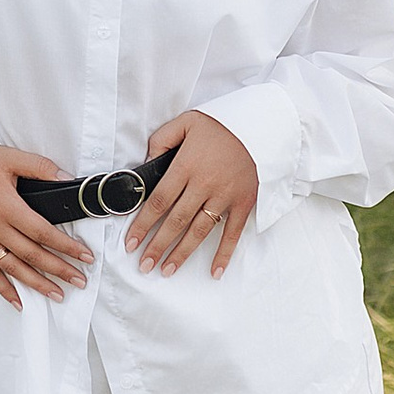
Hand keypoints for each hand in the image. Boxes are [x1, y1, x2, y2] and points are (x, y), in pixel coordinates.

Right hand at [0, 139, 90, 306]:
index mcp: (8, 207)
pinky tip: (17, 301)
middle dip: (60, 269)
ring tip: (57, 294)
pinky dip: (3, 289)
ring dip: (37, 284)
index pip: (44, 233)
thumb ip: (40, 168)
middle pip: (33, 255)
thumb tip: (65, 178)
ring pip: (14, 268)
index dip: (67, 246)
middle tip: (80, 280)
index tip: (85, 256)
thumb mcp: (9, 157)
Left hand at [126, 110, 257, 278]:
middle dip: (157, 246)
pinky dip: (224, 254)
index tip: (131, 243)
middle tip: (144, 265)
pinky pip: (233, 233)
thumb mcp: (185, 122)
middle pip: (176, 222)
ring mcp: (225, 196)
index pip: (159, 201)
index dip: (142, 224)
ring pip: (199, 231)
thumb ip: (161, 140)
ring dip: (182, 253)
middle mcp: (204, 184)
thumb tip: (146, 163)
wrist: (262, 124)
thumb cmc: (221, 124)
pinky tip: (214, 272)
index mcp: (186, 165)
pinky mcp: (244, 202)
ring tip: (167, 270)